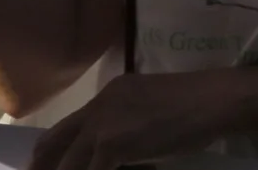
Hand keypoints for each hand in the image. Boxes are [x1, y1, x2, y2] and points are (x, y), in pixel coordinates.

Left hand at [28, 70, 240, 169]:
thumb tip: (111, 158)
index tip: (43, 167)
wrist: (213, 100)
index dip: (50, 152)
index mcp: (108, 95)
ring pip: (69, 165)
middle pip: (54, 143)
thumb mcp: (151, 109)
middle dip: (44, 167)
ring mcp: (103, 125)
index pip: (66, 128)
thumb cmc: (195, 106)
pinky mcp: (112, 145)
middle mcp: (99, 106)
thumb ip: (126, 128)